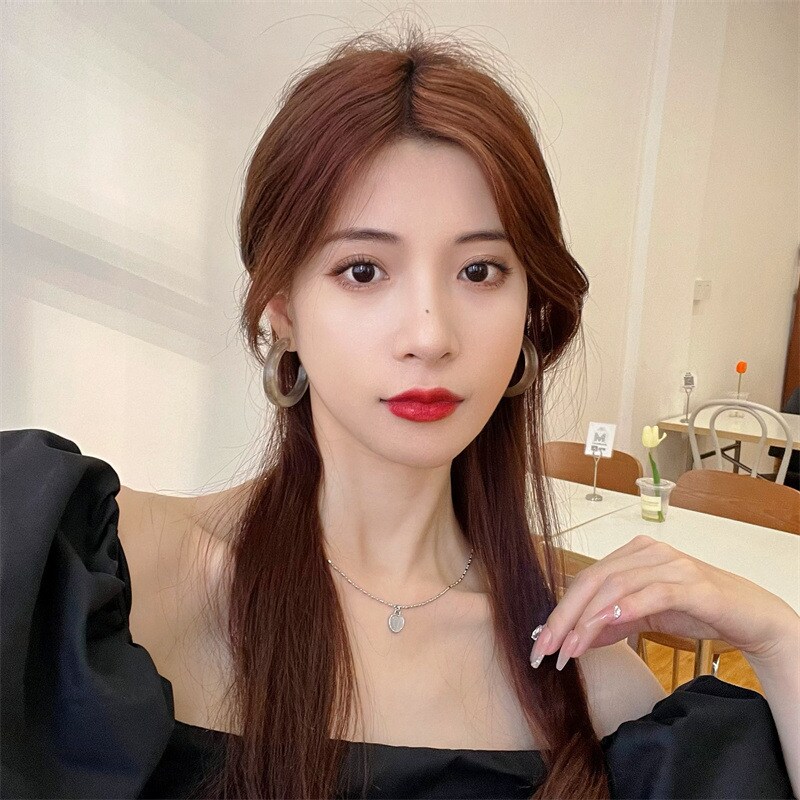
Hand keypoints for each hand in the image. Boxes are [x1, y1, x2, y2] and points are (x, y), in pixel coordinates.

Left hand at [529, 534, 798, 670]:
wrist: (750, 615)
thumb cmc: (696, 610)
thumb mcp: (644, 617)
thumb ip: (611, 623)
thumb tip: (574, 638)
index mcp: (633, 554)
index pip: (585, 579)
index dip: (559, 610)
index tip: (540, 642)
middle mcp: (648, 552)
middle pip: (594, 580)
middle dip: (565, 616)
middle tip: (546, 648)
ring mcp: (671, 564)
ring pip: (617, 586)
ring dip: (589, 620)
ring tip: (571, 648)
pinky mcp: (692, 583)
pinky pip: (653, 592)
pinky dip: (627, 608)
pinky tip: (608, 624)